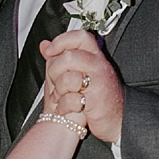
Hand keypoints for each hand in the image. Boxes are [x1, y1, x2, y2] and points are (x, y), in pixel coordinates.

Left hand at [42, 30, 124, 144]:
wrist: (115, 121)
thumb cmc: (96, 98)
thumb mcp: (79, 73)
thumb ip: (62, 58)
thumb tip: (44, 45)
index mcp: (94, 57)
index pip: (80, 37)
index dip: (61, 41)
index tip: (50, 51)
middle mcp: (99, 67)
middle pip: (69, 56)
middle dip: (54, 71)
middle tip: (55, 82)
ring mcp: (99, 83)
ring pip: (69, 78)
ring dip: (58, 91)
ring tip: (61, 97)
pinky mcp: (96, 102)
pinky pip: (71, 99)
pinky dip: (63, 106)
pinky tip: (66, 108)